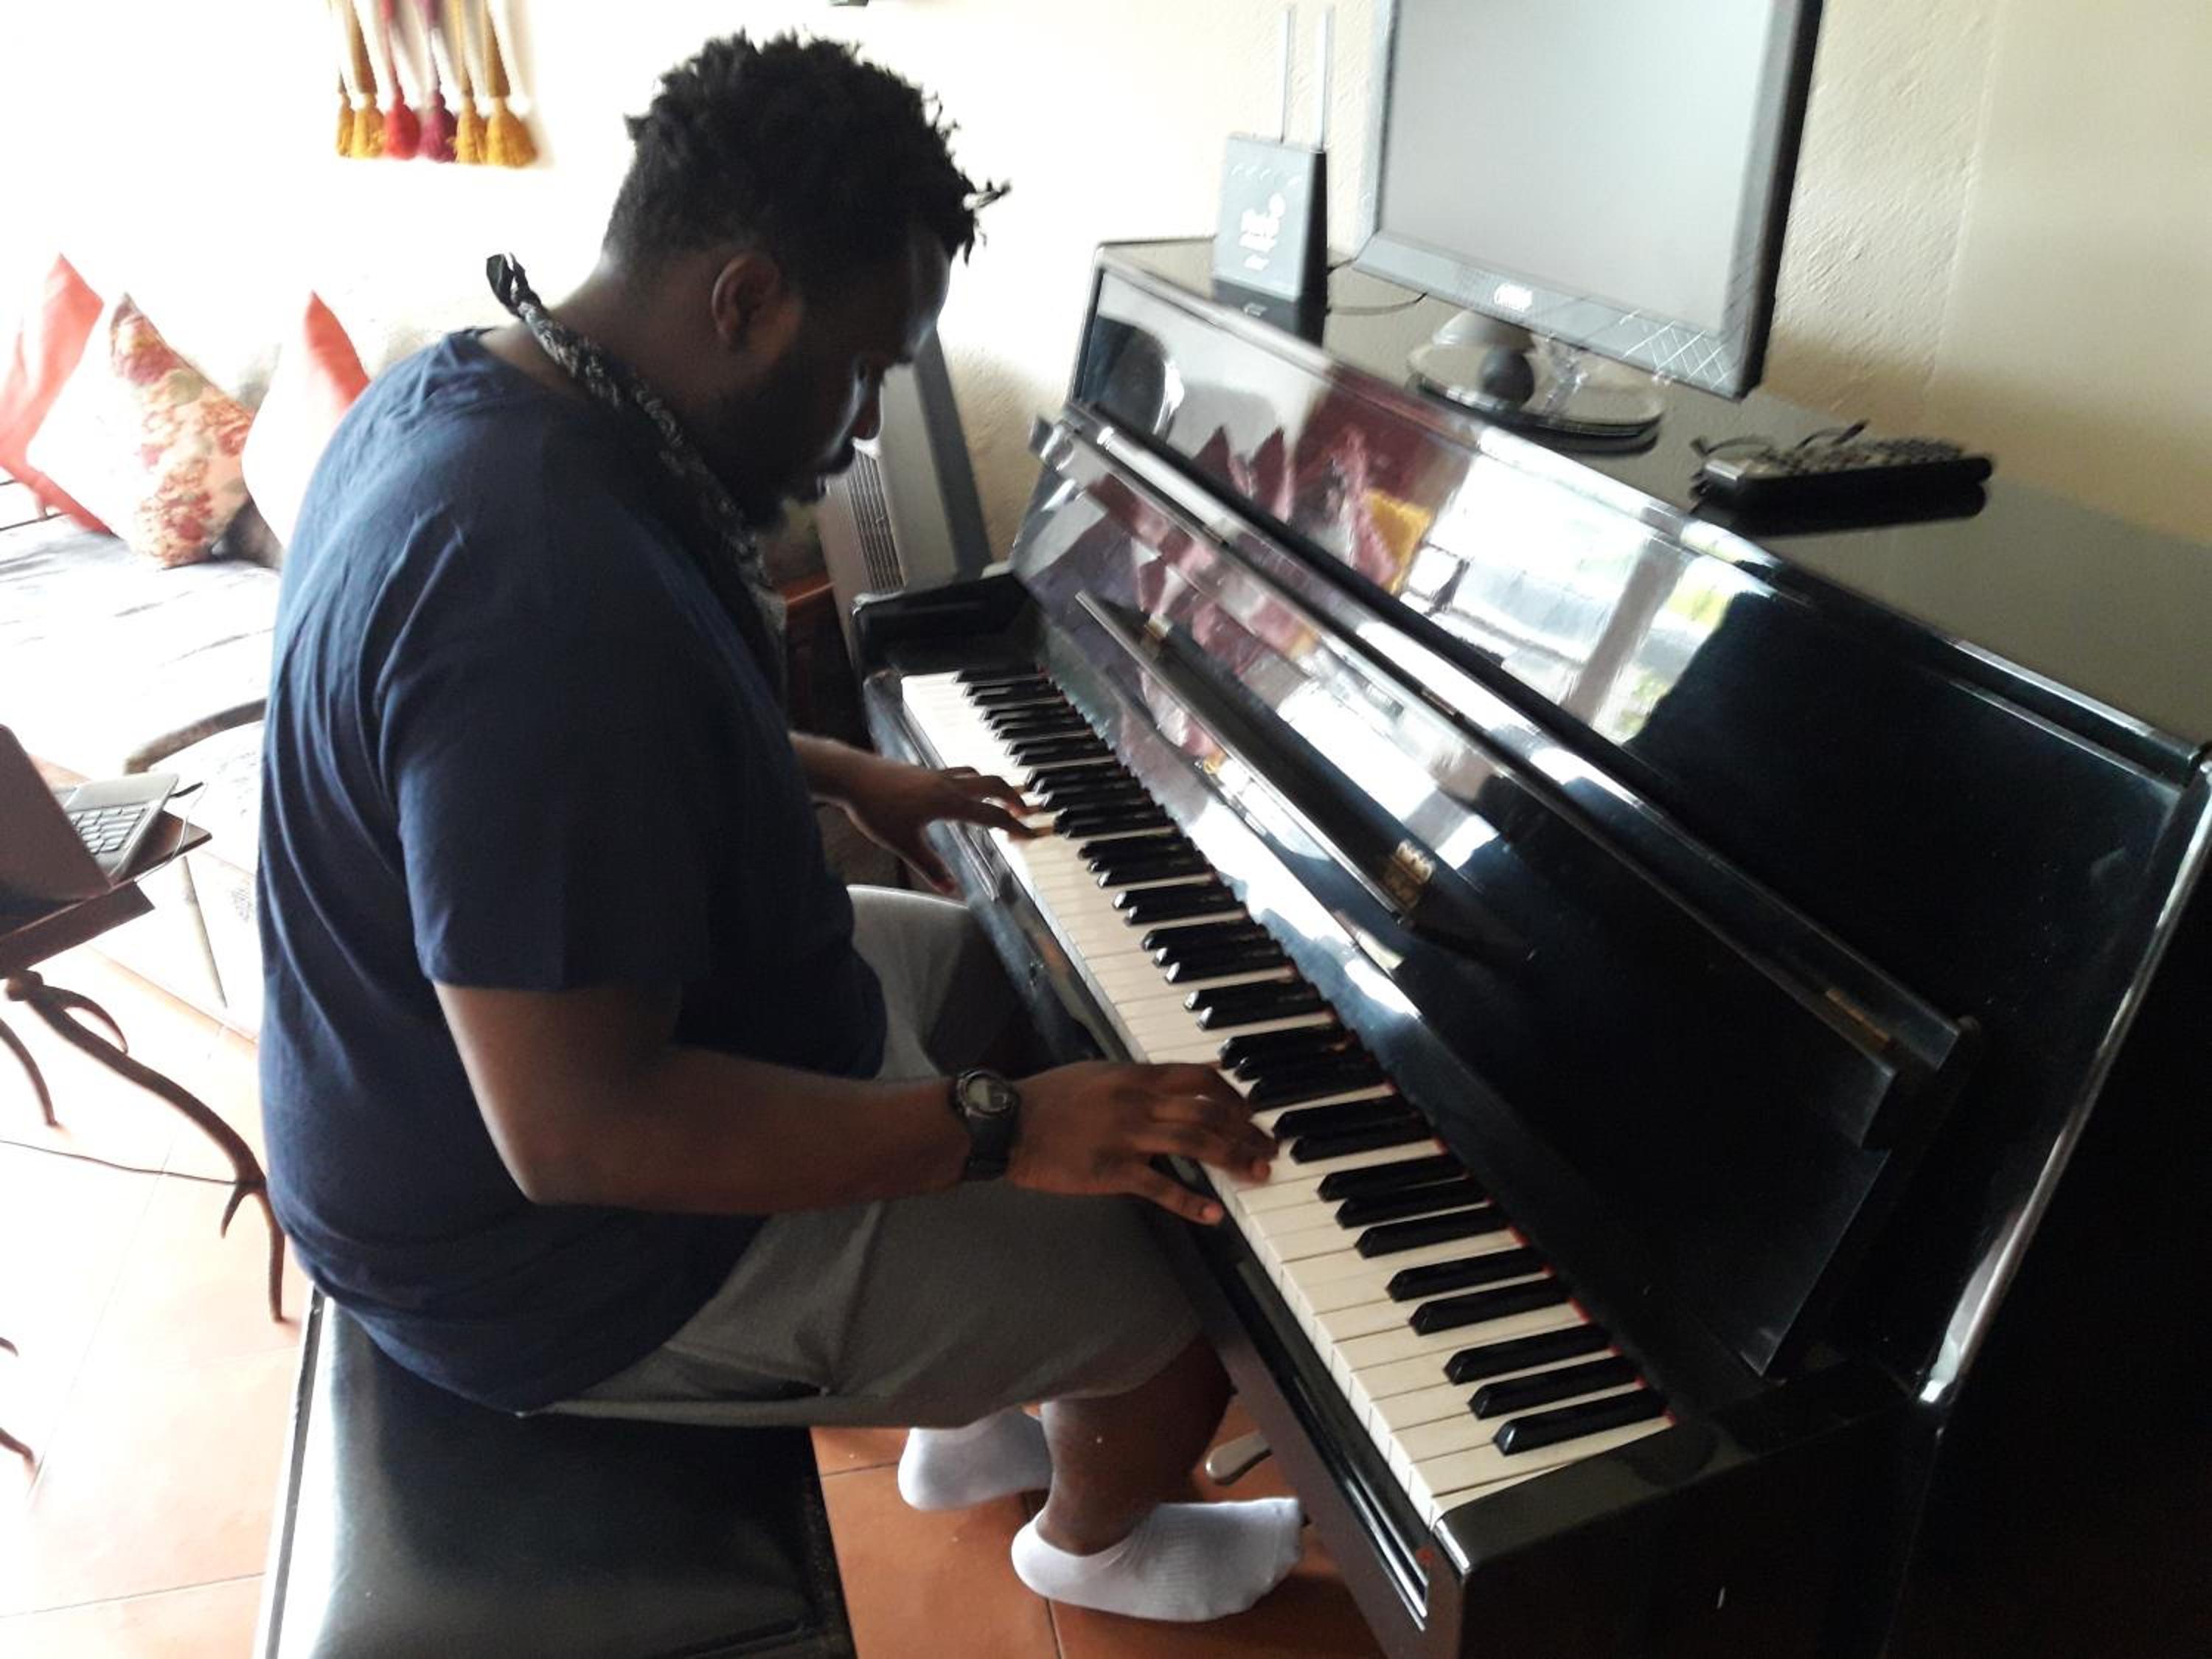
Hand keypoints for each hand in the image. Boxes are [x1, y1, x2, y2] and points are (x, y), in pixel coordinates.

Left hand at [838, 755, 1032, 892]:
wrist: (851, 776)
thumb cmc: (875, 809)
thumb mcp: (904, 845)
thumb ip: (931, 867)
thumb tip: (951, 890)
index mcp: (949, 803)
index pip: (993, 816)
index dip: (1016, 827)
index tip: (1031, 835)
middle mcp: (947, 784)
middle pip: (994, 785)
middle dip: (1014, 798)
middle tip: (1025, 812)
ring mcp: (935, 774)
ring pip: (976, 774)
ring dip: (994, 786)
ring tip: (1000, 799)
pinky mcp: (923, 771)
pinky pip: (958, 771)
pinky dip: (971, 779)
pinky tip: (962, 789)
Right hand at [1007, 1061, 1275, 1225]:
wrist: (1010, 1123)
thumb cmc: (1051, 1098)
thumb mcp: (1100, 1073)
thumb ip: (1142, 1079)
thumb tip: (1182, 1078)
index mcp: (1136, 1076)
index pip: (1200, 1078)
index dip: (1233, 1096)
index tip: (1251, 1111)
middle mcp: (1138, 1102)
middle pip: (1208, 1114)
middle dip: (1246, 1132)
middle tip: (1269, 1148)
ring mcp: (1127, 1137)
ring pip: (1195, 1144)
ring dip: (1233, 1159)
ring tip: (1257, 1174)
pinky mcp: (1112, 1172)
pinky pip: (1161, 1187)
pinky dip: (1191, 1202)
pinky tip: (1213, 1214)